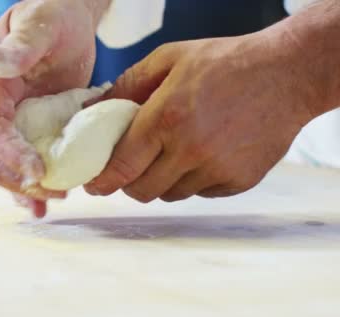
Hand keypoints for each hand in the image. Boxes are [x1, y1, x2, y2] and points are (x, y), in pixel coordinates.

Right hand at [0, 0, 109, 216]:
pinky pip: (16, 160)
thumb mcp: (41, 23)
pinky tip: (43, 203)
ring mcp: (6, 117)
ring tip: (50, 202)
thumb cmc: (55, 14)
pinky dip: (25, 185)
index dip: (9, 154)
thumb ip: (20, 45)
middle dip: (10, 178)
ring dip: (18, 188)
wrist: (67, 20)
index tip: (38, 173)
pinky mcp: (24, 127)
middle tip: (49, 192)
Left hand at [84, 30, 318, 201]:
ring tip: (172, 153)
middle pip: (141, 190)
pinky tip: (203, 154)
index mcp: (166, 117)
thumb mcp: (170, 58)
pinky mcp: (239, 181)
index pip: (121, 166)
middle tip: (131, 167)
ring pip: (170, 194)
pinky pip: (201, 193)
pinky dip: (194, 180)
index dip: (101, 181)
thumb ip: (127, 85)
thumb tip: (92, 110)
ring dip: (162, 180)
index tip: (93, 185)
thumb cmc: (226, 62)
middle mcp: (190, 149)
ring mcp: (217, 169)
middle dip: (129, 183)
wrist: (288, 74)